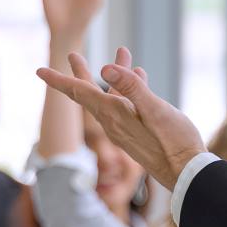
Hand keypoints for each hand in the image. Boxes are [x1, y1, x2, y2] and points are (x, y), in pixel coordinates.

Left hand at [38, 48, 207, 189]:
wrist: (187, 174)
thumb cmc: (175, 143)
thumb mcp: (156, 110)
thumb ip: (133, 88)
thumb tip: (106, 68)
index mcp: (114, 114)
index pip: (79, 92)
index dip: (59, 79)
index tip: (39, 70)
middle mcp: (114, 123)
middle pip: (90, 93)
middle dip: (81, 72)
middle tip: (73, 54)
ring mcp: (125, 129)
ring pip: (111, 96)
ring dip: (114, 75)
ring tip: (122, 52)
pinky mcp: (137, 133)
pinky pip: (127, 105)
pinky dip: (130, 88)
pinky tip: (142, 76)